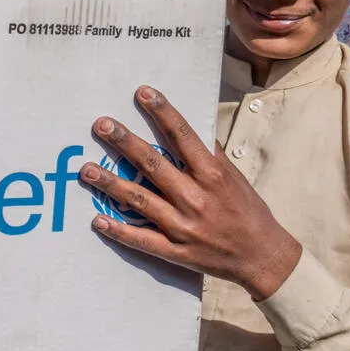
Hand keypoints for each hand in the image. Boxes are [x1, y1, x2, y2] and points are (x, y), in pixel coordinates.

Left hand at [78, 85, 301, 300]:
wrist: (263, 257)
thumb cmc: (248, 211)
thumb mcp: (233, 176)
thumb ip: (209, 154)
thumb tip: (186, 127)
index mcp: (213, 174)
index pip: (183, 136)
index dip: (162, 112)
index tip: (143, 93)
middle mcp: (196, 198)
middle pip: (153, 164)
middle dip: (124, 142)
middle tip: (101, 125)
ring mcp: (184, 226)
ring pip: (140, 200)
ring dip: (111, 183)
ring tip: (86, 170)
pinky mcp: (176, 252)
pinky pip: (142, 240)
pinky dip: (119, 231)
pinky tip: (97, 220)